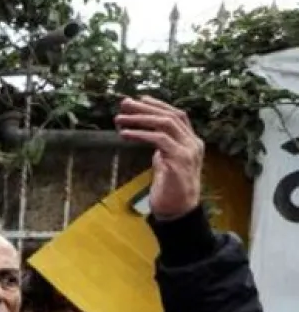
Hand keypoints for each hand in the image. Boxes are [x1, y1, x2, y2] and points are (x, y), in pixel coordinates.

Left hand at [113, 96, 203, 218]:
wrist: (178, 212)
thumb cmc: (170, 190)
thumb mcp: (166, 164)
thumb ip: (162, 150)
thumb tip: (149, 137)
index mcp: (191, 142)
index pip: (177, 116)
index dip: (158, 105)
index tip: (139, 99)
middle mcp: (193, 143)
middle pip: (170, 115)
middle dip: (145, 107)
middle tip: (124, 103)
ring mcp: (188, 151)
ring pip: (165, 124)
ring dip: (139, 119)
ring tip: (119, 118)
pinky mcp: (179, 160)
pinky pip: (159, 139)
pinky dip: (140, 134)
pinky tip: (125, 134)